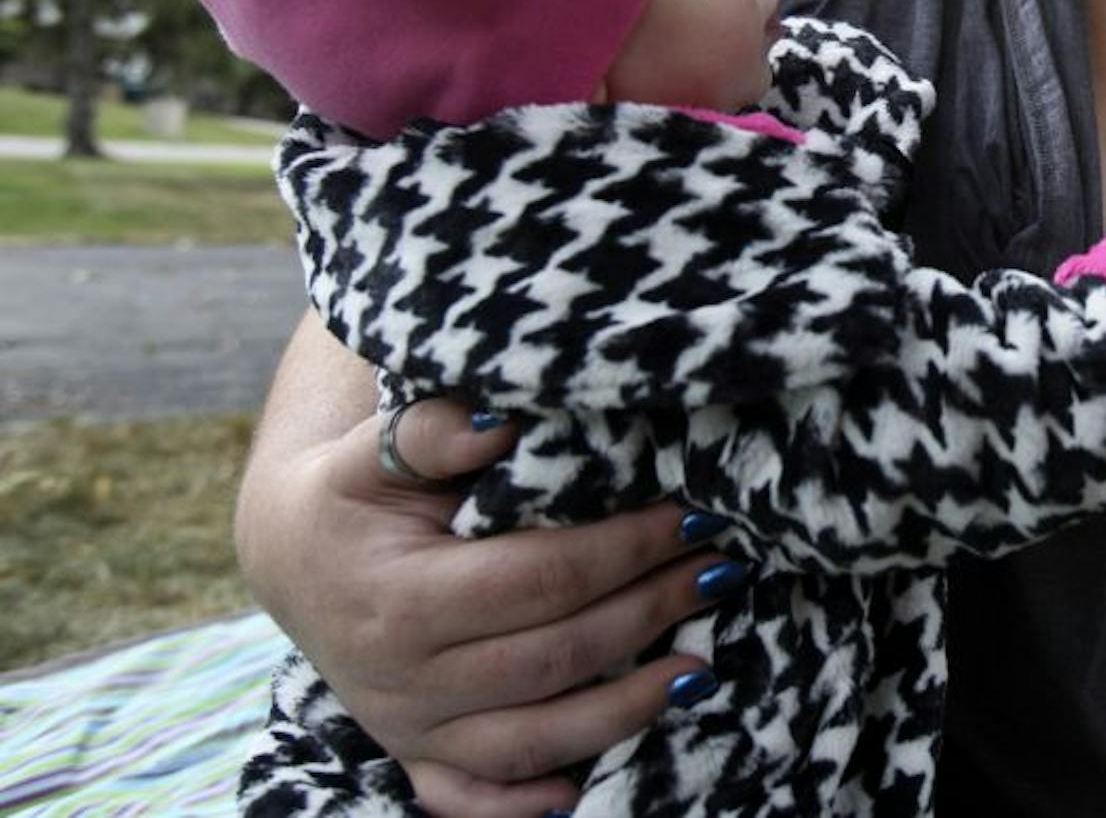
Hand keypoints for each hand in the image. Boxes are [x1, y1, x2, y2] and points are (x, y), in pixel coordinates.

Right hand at [239, 384, 725, 815]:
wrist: (291, 556)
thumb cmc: (353, 491)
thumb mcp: (375, 450)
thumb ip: (434, 430)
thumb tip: (502, 420)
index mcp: (399, 597)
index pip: (539, 578)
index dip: (624, 549)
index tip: (691, 516)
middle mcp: (402, 678)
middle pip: (552, 657)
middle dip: (648, 612)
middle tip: (720, 569)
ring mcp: (408, 727)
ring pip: (532, 739)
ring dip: (624, 708)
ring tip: (700, 665)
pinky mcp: (415, 756)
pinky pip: (473, 799)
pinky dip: (530, 801)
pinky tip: (594, 781)